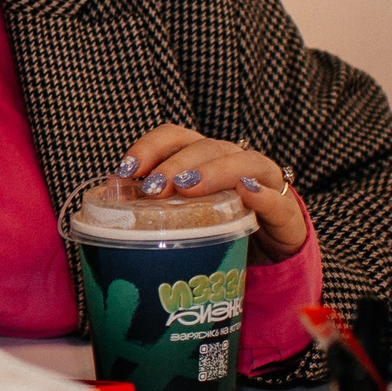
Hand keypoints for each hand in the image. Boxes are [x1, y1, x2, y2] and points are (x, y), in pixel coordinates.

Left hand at [114, 126, 308, 262]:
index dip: (149, 146)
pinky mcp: (286, 210)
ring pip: (242, 163)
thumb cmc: (217, 228)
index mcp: (202, 157)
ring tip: (187, 188)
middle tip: (153, 186)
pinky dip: (262, 194)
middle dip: (176, 164)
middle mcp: (232, 160)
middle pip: (205, 147)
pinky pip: (277, 198)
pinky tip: (246, 193)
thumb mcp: (181, 215)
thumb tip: (105, 200)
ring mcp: (263, 181)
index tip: (125, 170)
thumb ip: (150, 205)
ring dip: (212, 171)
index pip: (174, 137)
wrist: (271, 253)